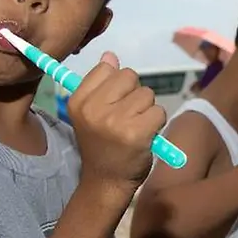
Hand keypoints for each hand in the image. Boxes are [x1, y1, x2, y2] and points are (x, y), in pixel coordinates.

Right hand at [67, 52, 166, 193]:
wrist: (106, 181)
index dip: (117, 84)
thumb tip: (110, 56)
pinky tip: (146, 136)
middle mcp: (94, 109)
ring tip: (136, 128)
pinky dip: (157, 123)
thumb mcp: (91, 113)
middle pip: (130, 76)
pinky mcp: (137, 133)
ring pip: (147, 94)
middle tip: (127, 118)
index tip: (113, 104)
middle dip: (134, 94)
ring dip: (147, 109)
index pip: (106, 68)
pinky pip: (158, 111)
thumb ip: (100, 84)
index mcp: (78, 101)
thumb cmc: (102, 145)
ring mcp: (115, 121)